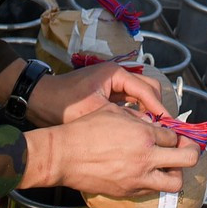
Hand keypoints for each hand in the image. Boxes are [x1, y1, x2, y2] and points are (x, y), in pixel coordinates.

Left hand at [28, 62, 170, 126]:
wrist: (38, 101)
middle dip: (157, 109)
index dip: (159, 109)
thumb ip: (123, 118)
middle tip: (163, 130)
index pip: (147, 89)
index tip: (168, 127)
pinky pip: (129, 103)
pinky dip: (136, 114)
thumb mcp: (94, 112)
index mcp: (116, 74)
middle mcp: (117, 76)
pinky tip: (137, 131)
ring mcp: (112, 85)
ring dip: (147, 113)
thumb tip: (149, 128)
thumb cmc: (62, 104)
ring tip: (154, 133)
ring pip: (140, 97)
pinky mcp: (107, 95)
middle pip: (148, 89)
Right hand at [43, 105, 198, 197]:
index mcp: (144, 135)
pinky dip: (154, 181)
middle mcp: (146, 157)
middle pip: (187, 158)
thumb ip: (139, 119)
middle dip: (192, 152)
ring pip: (175, 182)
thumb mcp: (115, 113)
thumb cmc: (85, 130)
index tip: (176, 134)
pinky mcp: (128, 191)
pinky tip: (147, 172)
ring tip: (170, 165)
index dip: (177, 134)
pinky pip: (151, 189)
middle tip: (189, 149)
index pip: (175, 136)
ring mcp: (138, 178)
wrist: (64, 156)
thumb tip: (153, 124)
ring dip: (176, 172)